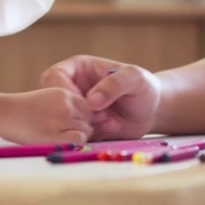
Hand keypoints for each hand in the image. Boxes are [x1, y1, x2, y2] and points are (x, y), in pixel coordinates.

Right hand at [1, 87, 92, 144]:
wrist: (2, 113)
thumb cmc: (22, 109)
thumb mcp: (47, 98)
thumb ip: (66, 105)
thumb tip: (85, 119)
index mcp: (63, 94)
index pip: (87, 106)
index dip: (84, 117)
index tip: (74, 124)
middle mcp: (64, 105)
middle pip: (88, 118)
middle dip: (82, 126)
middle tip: (68, 133)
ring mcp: (60, 120)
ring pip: (86, 130)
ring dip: (79, 136)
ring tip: (63, 138)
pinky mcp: (55, 136)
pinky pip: (78, 140)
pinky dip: (75, 143)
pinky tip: (62, 143)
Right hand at [40, 55, 160, 139]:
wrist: (152, 110)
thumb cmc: (144, 87)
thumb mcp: (134, 78)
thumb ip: (114, 84)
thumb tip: (91, 100)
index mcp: (77, 68)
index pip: (53, 76)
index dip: (62, 90)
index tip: (83, 103)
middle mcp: (72, 88)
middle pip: (51, 101)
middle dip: (74, 111)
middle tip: (99, 115)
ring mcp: (75, 109)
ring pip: (61, 120)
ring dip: (84, 125)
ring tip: (110, 121)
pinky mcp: (81, 127)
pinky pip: (74, 134)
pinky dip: (90, 135)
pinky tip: (110, 129)